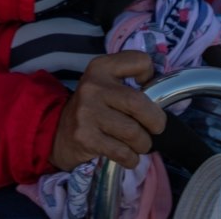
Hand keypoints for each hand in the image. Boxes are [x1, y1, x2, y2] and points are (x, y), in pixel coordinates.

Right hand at [50, 51, 166, 171]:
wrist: (57, 132)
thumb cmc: (92, 107)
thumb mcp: (105, 83)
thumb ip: (130, 81)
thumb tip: (164, 96)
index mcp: (101, 67)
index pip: (140, 61)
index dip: (150, 75)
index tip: (146, 89)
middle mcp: (93, 87)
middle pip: (138, 103)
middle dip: (156, 121)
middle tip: (156, 128)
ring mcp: (87, 113)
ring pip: (133, 132)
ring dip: (144, 144)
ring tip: (140, 144)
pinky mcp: (86, 138)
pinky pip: (122, 152)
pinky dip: (132, 158)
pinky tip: (128, 156)